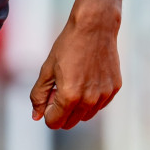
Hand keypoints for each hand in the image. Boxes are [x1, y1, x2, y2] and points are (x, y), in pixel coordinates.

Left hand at [29, 12, 121, 129]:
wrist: (94, 26)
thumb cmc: (68, 46)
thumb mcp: (47, 69)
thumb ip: (39, 95)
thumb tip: (36, 116)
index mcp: (69, 96)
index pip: (54, 122)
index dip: (47, 112)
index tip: (48, 96)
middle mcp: (89, 100)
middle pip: (70, 122)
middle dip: (60, 111)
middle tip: (58, 88)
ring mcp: (103, 95)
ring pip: (86, 116)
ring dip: (76, 106)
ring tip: (73, 82)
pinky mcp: (114, 89)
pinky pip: (99, 105)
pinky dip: (90, 99)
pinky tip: (87, 78)